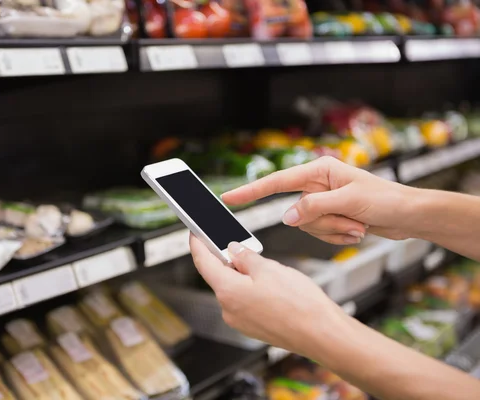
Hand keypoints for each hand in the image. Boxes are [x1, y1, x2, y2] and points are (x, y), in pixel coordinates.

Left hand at [189, 234, 348, 356]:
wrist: (323, 335)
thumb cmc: (300, 305)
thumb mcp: (270, 268)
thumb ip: (246, 257)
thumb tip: (234, 250)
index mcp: (228, 291)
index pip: (203, 262)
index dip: (198, 244)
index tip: (195, 233)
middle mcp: (229, 309)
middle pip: (219, 276)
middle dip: (228, 259)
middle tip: (242, 245)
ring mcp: (240, 321)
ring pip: (234, 289)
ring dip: (242, 275)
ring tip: (266, 268)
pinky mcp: (253, 328)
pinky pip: (244, 303)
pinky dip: (251, 290)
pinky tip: (270, 286)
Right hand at [223, 156, 415, 244]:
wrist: (409, 216)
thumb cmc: (385, 199)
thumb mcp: (348, 201)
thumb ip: (313, 208)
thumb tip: (286, 217)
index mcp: (319, 171)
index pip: (276, 182)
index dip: (251, 191)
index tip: (229, 198)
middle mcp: (318, 186)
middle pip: (297, 213)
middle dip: (324, 223)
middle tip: (350, 220)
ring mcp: (324, 203)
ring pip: (309, 227)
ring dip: (335, 231)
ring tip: (357, 225)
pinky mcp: (331, 218)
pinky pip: (321, 235)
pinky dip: (339, 237)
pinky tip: (357, 230)